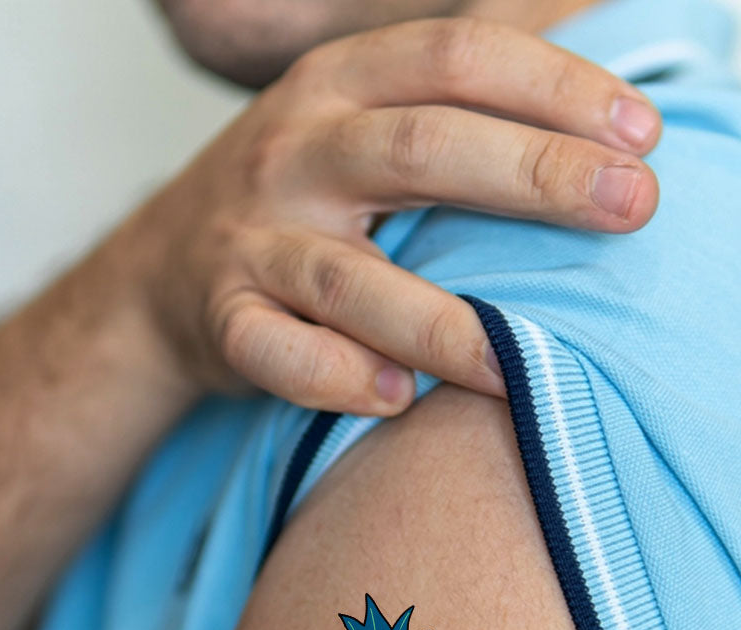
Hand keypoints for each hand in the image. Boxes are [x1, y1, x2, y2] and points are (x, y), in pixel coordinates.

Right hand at [123, 17, 660, 414]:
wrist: (162, 269)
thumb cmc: (291, 198)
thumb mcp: (351, 119)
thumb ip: (444, 101)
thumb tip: (585, 81)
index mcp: (336, 85)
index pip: (456, 57)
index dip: (556, 88)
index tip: (640, 135)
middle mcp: (292, 152)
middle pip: (420, 149)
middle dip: (535, 176)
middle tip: (631, 208)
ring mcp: (250, 241)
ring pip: (351, 279)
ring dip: (443, 324)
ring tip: (518, 362)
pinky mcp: (222, 319)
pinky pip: (277, 354)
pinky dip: (337, 380)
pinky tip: (397, 400)